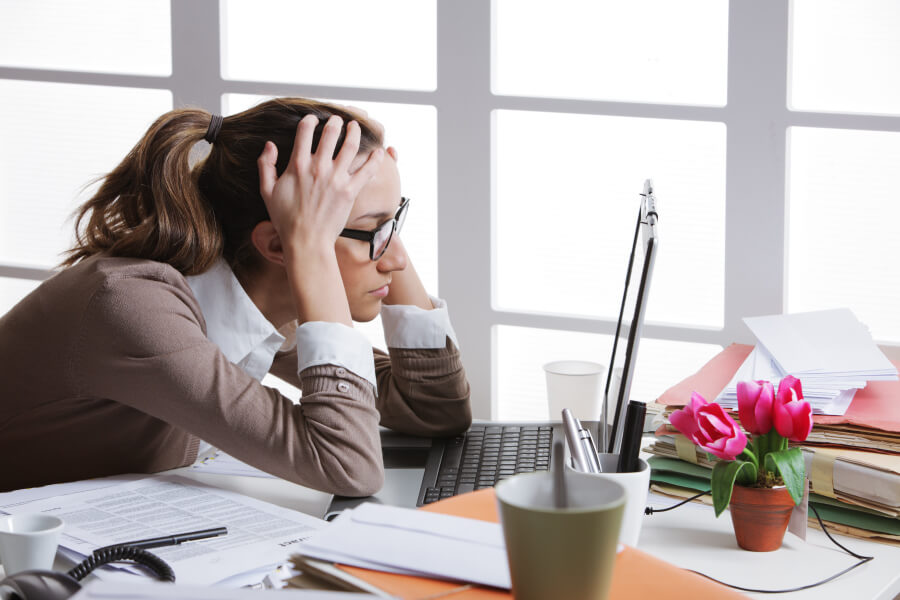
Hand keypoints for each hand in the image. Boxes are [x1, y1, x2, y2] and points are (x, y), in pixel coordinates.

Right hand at [257, 114, 383, 255]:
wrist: (306, 241)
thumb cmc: (286, 219)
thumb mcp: (267, 191)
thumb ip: (266, 165)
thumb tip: (269, 145)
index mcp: (297, 165)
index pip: (305, 131)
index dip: (310, 121)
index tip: (313, 119)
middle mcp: (318, 168)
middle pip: (331, 133)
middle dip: (336, 122)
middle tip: (339, 119)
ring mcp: (336, 179)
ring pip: (350, 146)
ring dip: (354, 132)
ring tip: (356, 126)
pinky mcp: (350, 191)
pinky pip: (366, 171)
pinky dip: (374, 159)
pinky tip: (378, 152)